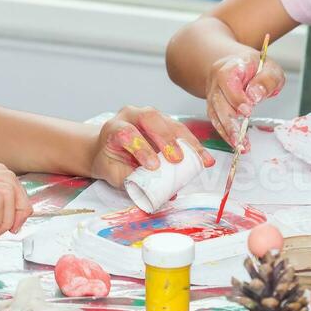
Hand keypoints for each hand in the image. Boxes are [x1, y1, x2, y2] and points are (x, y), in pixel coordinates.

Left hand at [91, 106, 214, 186]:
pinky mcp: (164, 121)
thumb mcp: (113, 173)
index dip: (141, 148)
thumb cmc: (110, 161)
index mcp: (114, 128)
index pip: (126, 133)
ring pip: (169, 122)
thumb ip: (133, 181)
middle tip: (177, 159)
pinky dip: (193, 144)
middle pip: (150, 118)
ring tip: (201, 160)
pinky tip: (204, 158)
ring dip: (187, 141)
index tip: (153, 167)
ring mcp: (149, 115)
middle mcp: (131, 116)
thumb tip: (163, 194)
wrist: (107, 148)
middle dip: (166, 138)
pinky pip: (181, 130)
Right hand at [205, 52, 284, 150]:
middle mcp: (216, 81)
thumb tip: (255, 95)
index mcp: (230, 67)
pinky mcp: (213, 107)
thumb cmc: (256, 68)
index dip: (237, 97)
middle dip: (230, 122)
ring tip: (240, 145)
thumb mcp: (269, 68)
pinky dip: (225, 134)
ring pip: (215, 114)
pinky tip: (235, 143)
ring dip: (227, 132)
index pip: (228, 81)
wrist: (238, 65)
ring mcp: (212, 95)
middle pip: (218, 102)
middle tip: (241, 137)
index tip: (248, 110)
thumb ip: (266, 80)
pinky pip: (216, 121)